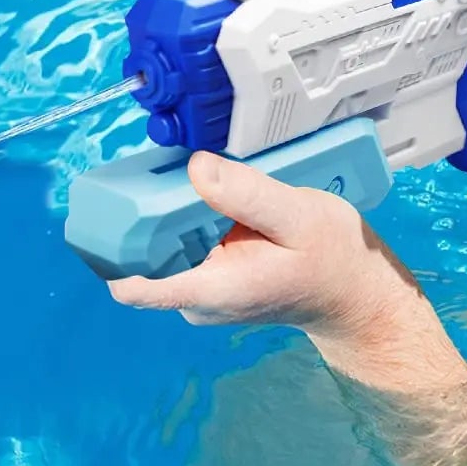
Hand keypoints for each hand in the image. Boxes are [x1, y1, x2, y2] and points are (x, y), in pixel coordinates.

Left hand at [107, 152, 464, 387]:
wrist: (353, 290)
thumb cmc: (331, 257)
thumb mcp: (298, 216)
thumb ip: (246, 194)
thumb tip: (195, 167)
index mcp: (213, 290)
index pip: (135, 286)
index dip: (114, 247)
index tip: (119, 204)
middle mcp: (198, 298)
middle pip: (147, 254)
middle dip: (157, 210)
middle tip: (189, 172)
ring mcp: (203, 292)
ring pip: (166, 247)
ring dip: (180, 213)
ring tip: (214, 183)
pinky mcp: (211, 281)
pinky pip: (186, 247)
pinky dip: (196, 220)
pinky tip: (225, 200)